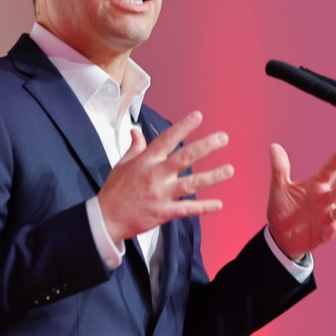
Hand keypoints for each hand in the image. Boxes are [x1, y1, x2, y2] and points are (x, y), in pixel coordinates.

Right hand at [97, 111, 231, 240]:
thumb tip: (136, 131)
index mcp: (146, 161)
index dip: (183, 127)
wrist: (106, 218)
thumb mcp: (122, 164)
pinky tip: (218, 204)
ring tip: (229, 170)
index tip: (198, 116)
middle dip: (206, 146)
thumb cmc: (115, 190)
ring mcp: (161, 194)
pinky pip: (187, 209)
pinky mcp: (164, 212)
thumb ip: (135, 147)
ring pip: (191, 183)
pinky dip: (203, 207)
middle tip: (223, 138)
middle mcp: (156, 175)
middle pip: (185, 158)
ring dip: (212, 176)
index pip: (167, 139)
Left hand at [266, 140, 335, 258]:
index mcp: (317, 186)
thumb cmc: (283, 209)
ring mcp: (326, 217)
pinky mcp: (322, 234)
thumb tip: (274, 146)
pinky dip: (331, 231)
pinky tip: (333, 227)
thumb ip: (279, 168)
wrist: (280, 236)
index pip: (330, 169)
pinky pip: (328, 232)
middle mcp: (326, 200)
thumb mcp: (279, 188)